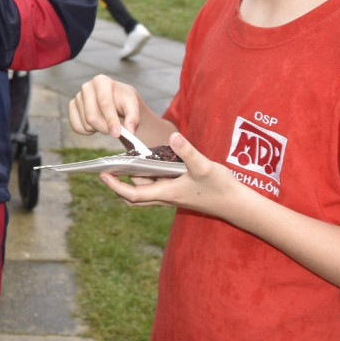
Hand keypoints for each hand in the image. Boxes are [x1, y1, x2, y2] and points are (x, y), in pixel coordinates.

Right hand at [68, 73, 145, 137]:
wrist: (116, 102)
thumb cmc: (124, 101)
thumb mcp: (133, 105)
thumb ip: (133, 117)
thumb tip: (130, 130)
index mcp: (101, 81)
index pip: (104, 103)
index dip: (111, 120)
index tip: (117, 133)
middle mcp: (86, 87)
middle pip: (92, 116)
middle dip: (105, 128)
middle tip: (115, 131)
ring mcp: (77, 97)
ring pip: (85, 124)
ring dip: (98, 129)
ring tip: (107, 122)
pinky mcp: (72, 108)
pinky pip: (77, 127)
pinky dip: (88, 132)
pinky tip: (97, 125)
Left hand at [99, 132, 240, 215]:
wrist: (237, 203)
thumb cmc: (221, 187)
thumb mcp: (204, 166)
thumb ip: (188, 151)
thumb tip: (172, 137)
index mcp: (167, 192)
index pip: (134, 194)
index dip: (116, 187)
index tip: (102, 176)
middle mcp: (166, 196)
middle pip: (134, 196)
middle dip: (118, 185)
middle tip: (106, 169)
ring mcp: (172, 195)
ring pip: (144, 191)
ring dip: (132, 181)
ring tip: (122, 163)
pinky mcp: (179, 192)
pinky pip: (155, 187)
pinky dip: (146, 178)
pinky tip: (147, 163)